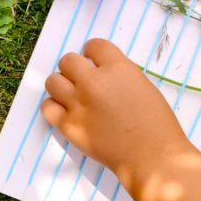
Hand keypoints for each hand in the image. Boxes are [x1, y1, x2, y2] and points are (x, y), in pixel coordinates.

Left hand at [41, 38, 191, 180]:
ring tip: (71, 94)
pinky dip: (53, 105)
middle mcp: (93, 82)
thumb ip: (118, 74)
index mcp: (118, 69)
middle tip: (82, 80)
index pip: (94, 45)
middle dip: (74, 68)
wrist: (149, 154)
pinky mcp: (67, 125)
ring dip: (61, 84)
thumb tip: (98, 71)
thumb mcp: (142, 85)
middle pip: (68, 61)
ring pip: (52, 81)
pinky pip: (47, 106)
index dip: (93, 53)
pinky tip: (64, 110)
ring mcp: (77, 104)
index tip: (94, 61)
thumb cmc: (154, 122)